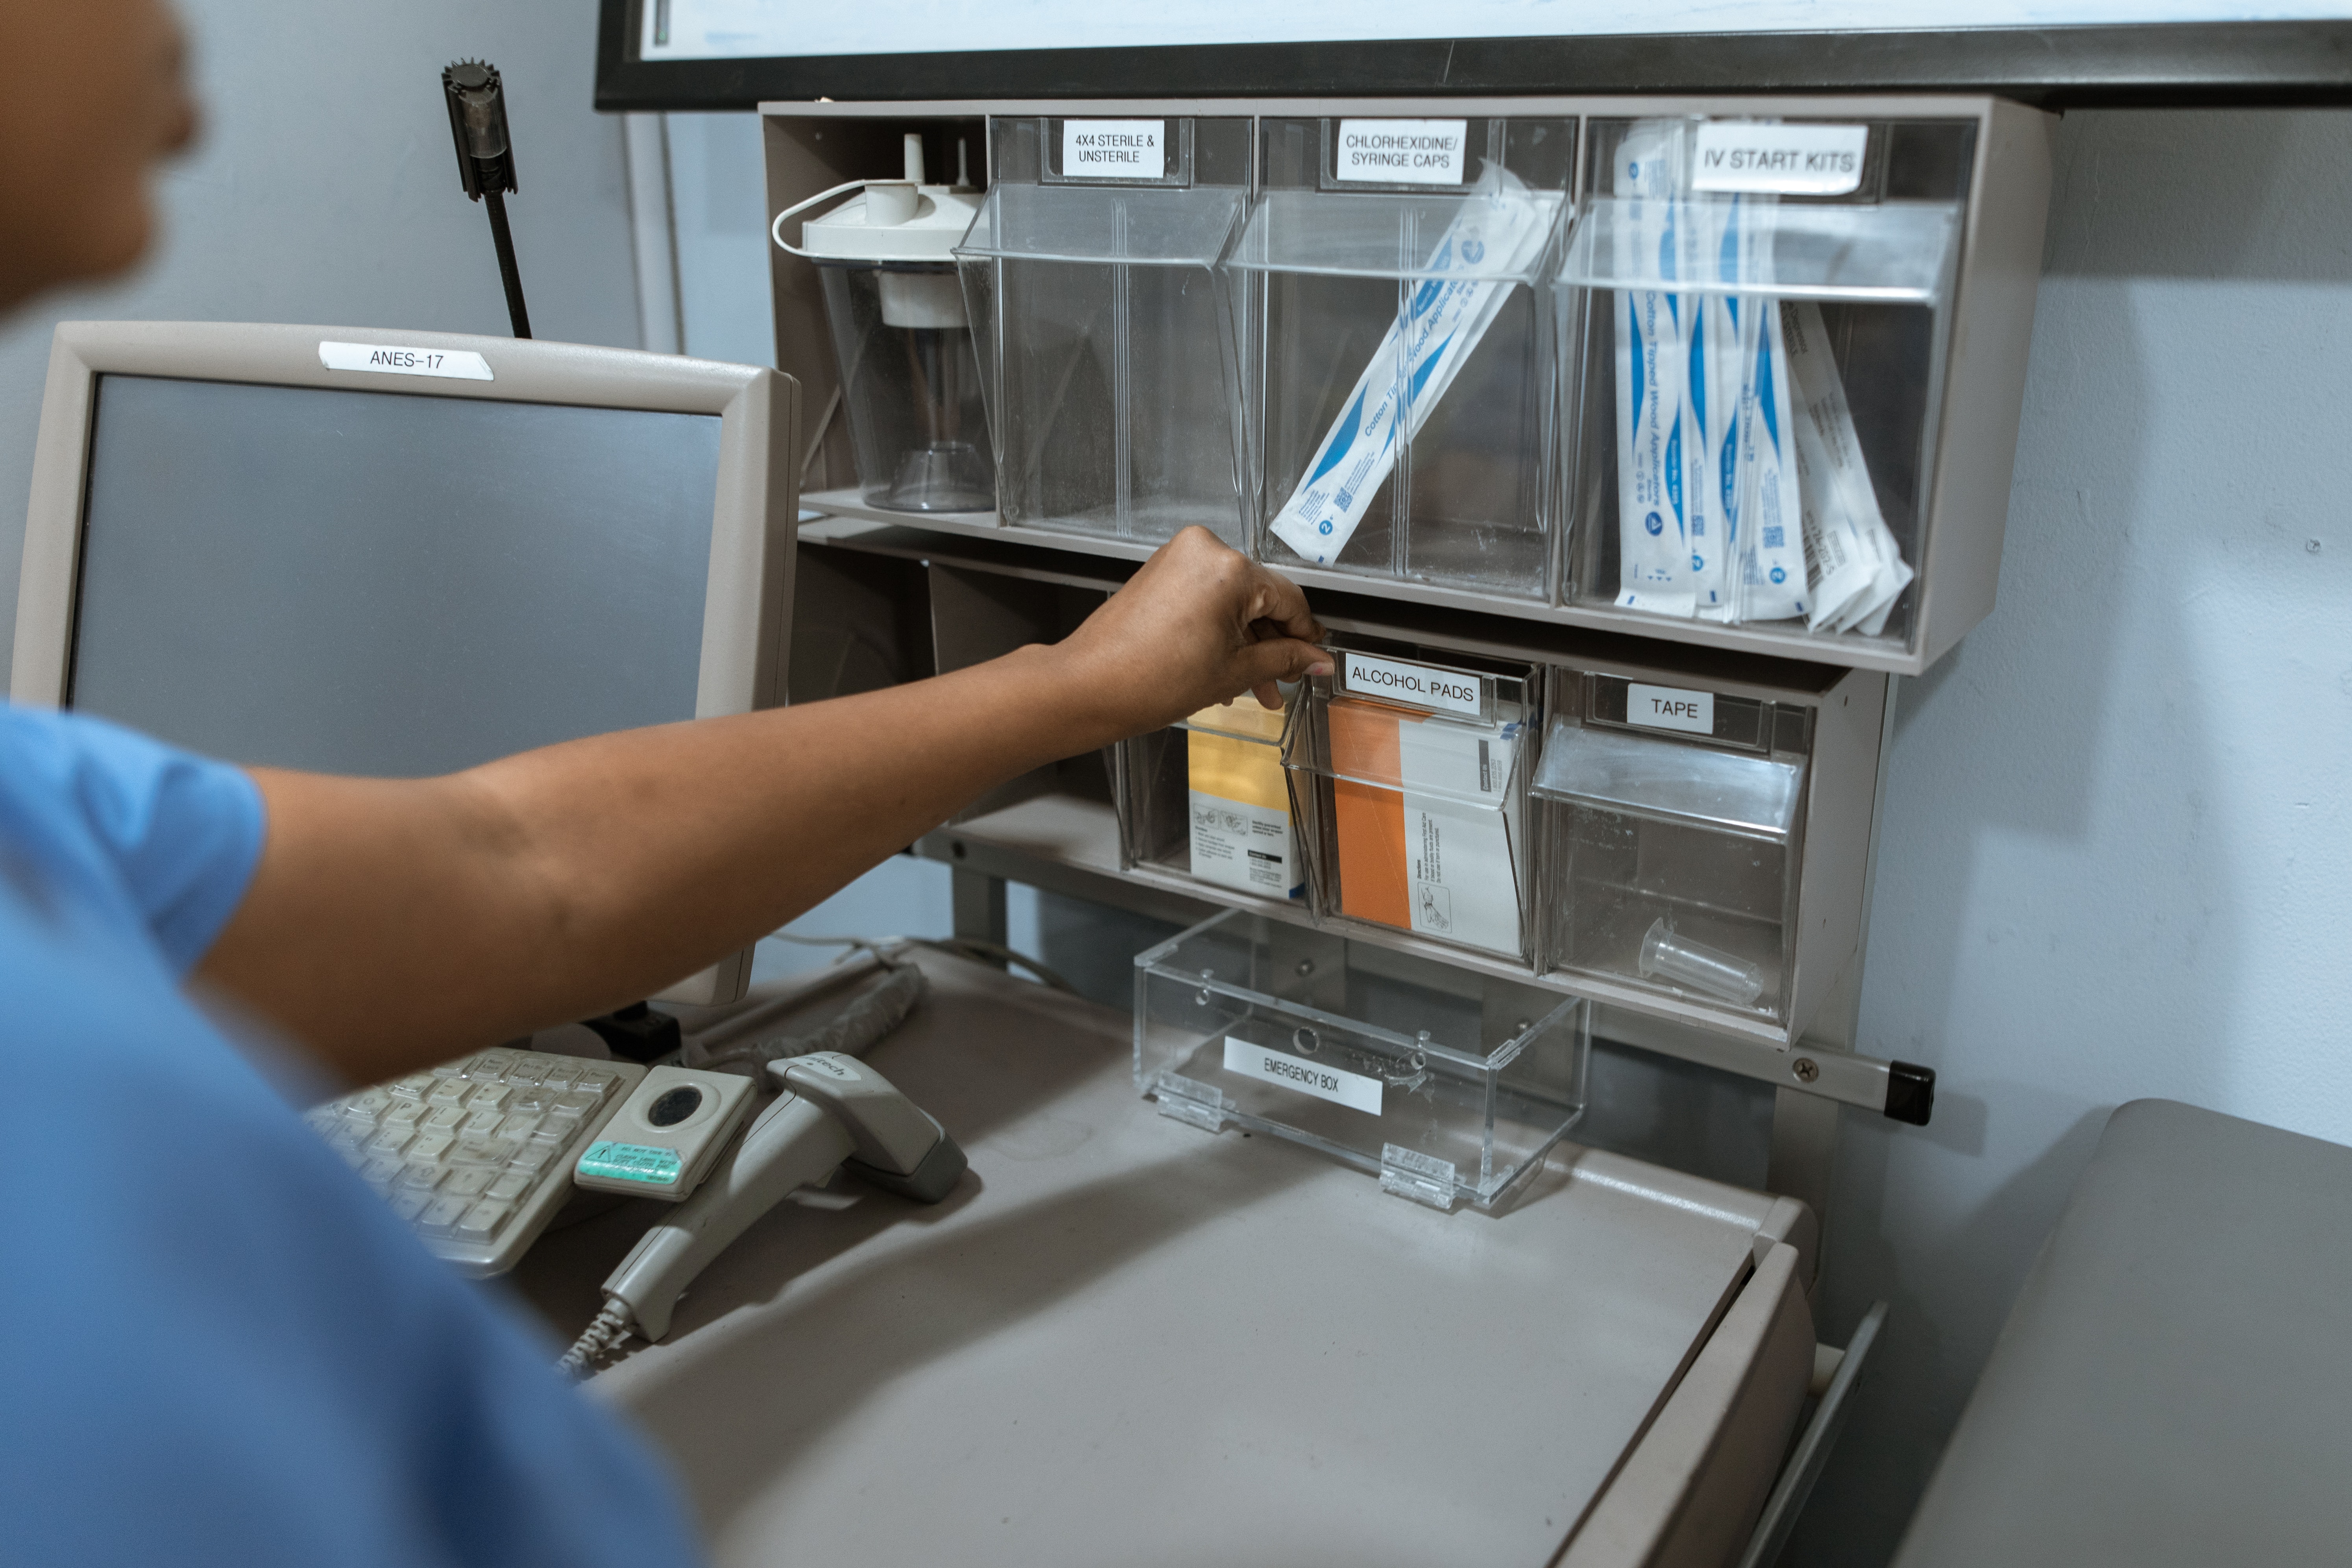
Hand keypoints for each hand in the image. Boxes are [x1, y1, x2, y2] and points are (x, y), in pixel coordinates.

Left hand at [1051, 527, 1328, 739]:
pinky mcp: (1161, 570)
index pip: (1289, 599)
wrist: (1089, 686)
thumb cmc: (1148, 679)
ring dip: (1245, 643)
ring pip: (1233, 600)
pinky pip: (1206, 596)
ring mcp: (1179, 558)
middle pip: (1260, 598)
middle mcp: (1204, 551)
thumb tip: (1314, 659)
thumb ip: (1283, 660)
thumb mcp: (1233, 672)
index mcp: (1229, 568)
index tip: (1313, 659)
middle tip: (1281, 682)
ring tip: (1253, 687)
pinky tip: (1225, 668)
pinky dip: (1219, 628)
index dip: (1304, 636)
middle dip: (1271, 646)